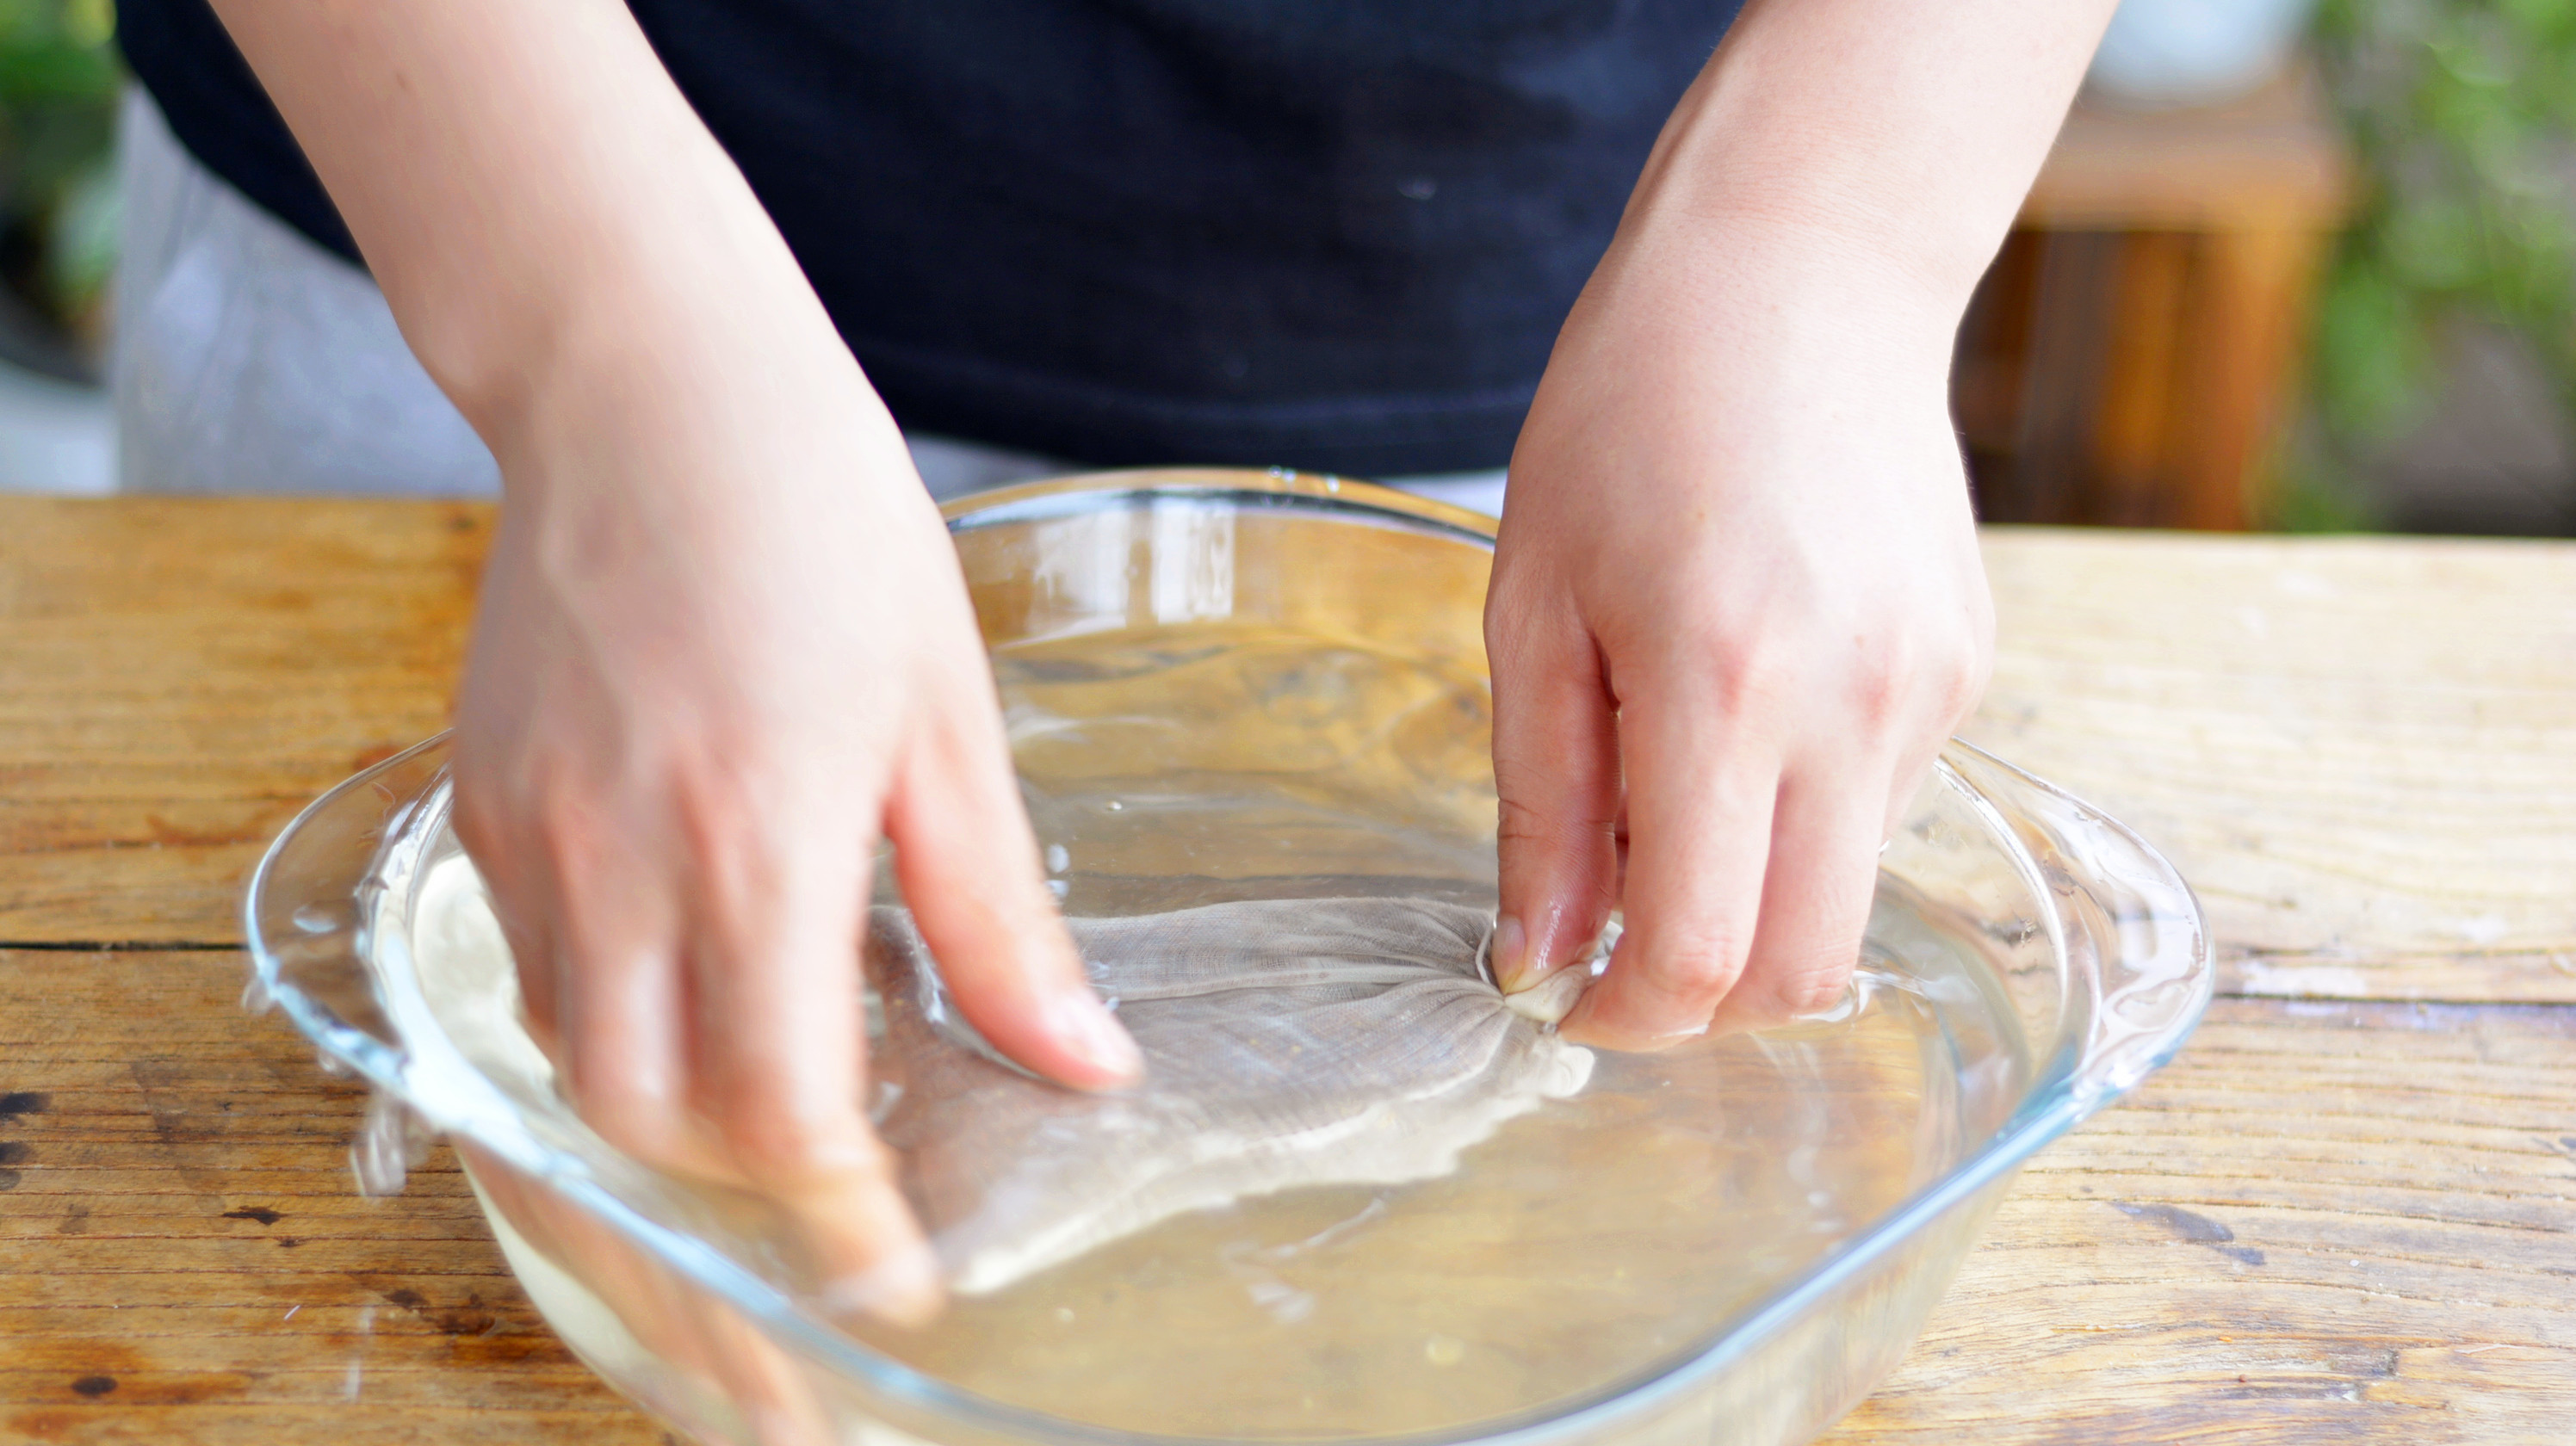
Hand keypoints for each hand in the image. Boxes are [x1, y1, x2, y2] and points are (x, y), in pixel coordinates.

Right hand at [447, 288, 1139, 1322]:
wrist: (647, 383)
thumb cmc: (821, 518)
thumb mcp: (946, 717)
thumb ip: (1000, 912)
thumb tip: (1082, 1061)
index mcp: (762, 837)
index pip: (783, 1109)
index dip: (840, 1225)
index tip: (889, 1284)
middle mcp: (622, 856)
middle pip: (654, 1123)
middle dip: (744, 1198)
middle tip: (838, 1220)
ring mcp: (532, 832)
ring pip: (576, 1063)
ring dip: (673, 1118)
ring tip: (765, 1120)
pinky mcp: (479, 801)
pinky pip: (534, 969)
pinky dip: (614, 1019)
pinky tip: (691, 991)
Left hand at [1485, 216, 1992, 1045]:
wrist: (1798, 273)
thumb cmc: (1631, 416)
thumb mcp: (1535, 607)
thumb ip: (1541, 804)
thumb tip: (1536, 961)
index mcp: (1723, 684)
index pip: (1699, 956)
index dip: (1624, 1021)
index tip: (1567, 1002)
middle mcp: (1854, 705)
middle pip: (1802, 973)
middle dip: (1701, 1003)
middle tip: (1616, 945)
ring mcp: (1933, 691)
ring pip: (1847, 895)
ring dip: (1751, 895)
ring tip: (1671, 765)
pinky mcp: (1968, 671)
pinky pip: (1880, 806)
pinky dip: (1801, 812)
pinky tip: (1750, 701)